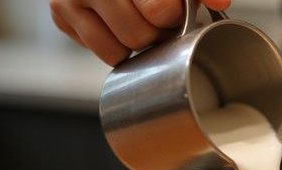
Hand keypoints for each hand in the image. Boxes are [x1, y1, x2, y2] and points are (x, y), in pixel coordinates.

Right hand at [50, 0, 231, 64]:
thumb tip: (220, 3)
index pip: (159, 11)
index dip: (171, 17)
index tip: (172, 12)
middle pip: (139, 36)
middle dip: (154, 33)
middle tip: (157, 21)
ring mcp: (70, 0)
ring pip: (117, 51)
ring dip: (134, 44)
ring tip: (139, 23)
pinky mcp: (61, 16)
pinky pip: (100, 52)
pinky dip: (114, 45)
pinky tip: (118, 25)